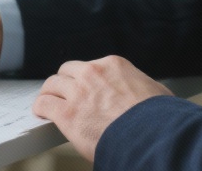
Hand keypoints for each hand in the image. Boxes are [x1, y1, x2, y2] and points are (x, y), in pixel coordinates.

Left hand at [32, 56, 172, 161]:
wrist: (153, 136)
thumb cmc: (160, 119)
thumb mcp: (154, 91)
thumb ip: (139, 87)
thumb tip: (142, 95)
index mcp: (113, 65)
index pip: (90, 66)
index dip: (85, 79)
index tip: (83, 87)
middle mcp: (92, 74)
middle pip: (67, 71)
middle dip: (65, 82)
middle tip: (63, 93)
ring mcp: (78, 93)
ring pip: (52, 85)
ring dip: (50, 93)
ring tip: (48, 101)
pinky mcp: (68, 114)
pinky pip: (44, 104)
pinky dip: (41, 107)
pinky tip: (41, 112)